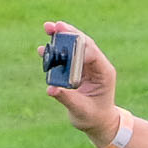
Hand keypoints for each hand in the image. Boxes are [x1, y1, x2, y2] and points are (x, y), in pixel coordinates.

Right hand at [40, 19, 119, 145]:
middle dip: (69, 33)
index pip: (92, 54)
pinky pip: (67, 55)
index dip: (78, 47)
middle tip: (55, 25)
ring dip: (61, 36)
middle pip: (83, 43)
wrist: (97, 122)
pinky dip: (56, 50)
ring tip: (47, 28)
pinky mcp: (78, 68)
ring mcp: (87, 65)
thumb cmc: (93, 117)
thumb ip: (66, 98)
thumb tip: (51, 89)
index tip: (64, 45)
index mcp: (104, 72)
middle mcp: (97, 65)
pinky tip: (43, 48)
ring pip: (74, 45)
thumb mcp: (81, 110)